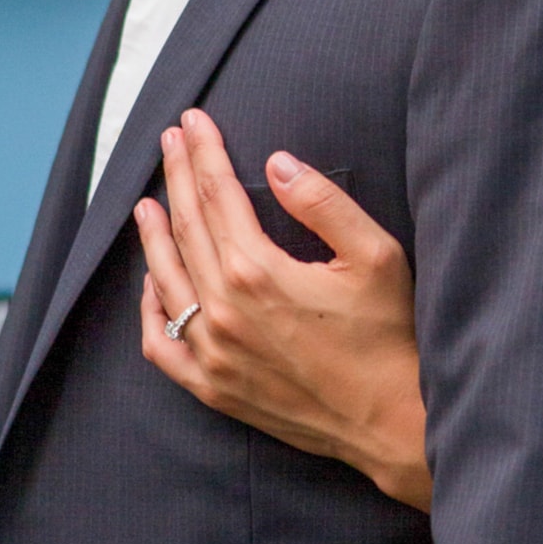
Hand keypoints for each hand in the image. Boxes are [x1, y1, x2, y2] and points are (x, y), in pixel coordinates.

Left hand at [135, 109, 430, 510]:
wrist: (395, 422)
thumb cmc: (392, 337)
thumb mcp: (376, 256)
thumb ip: (323, 204)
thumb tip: (278, 162)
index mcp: (258, 273)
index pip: (217, 195)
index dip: (203, 153)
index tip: (192, 121)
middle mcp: (224, 312)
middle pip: (186, 229)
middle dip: (176, 178)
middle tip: (168, 141)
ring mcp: (213, 355)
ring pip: (164, 283)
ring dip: (153, 237)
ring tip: (147, 204)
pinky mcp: (215, 389)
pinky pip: (161, 345)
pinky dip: (149, 310)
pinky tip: (152, 286)